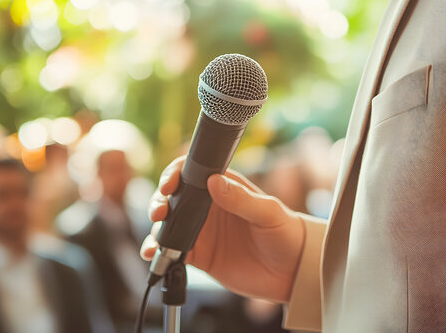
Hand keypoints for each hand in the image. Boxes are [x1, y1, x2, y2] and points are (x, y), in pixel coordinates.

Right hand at [141, 157, 306, 301]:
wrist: (292, 272)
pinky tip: (153, 254)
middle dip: (159, 201)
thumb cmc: (286, 233)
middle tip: (159, 212)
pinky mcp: (199, 255)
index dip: (175, 174)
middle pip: (173, 198)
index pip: (192, 172)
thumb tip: (214, 181)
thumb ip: (241, 199)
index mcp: (224, 187)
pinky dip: (159, 252)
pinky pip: (172, 251)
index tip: (169, 185)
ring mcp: (201, 231)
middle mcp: (208, 206)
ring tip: (155, 240)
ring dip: (156, 229)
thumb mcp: (268, 213)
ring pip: (168, 224)